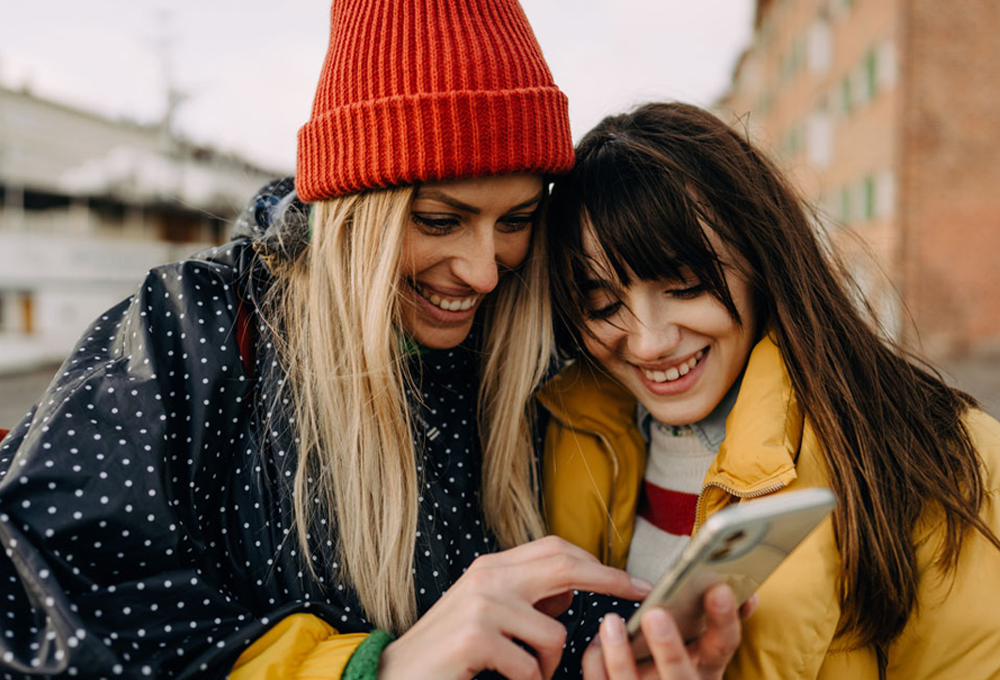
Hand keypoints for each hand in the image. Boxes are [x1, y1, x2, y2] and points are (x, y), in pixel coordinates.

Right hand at [378, 536, 653, 679]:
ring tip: (528, 675)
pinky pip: (530, 667)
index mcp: (492, 568)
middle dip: (609, 581)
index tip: (632, 581)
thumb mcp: (486, 614)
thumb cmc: (447, 653)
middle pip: (564, 565)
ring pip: (554, 632)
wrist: (394, 677)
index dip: (599, 564)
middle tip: (640, 597)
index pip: (556, 549)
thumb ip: (524, 597)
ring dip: (550, 665)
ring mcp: (480, 605)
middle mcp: (487, 577)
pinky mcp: (474, 638)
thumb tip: (570, 591)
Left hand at [581, 584, 745, 679]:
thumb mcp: (703, 645)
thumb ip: (716, 620)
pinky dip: (597, 660)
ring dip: (620, 655)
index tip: (719, 589)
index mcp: (707, 665)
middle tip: (656, 614)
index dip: (724, 619)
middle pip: (679, 674)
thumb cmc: (680, 660)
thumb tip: (742, 590)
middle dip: (668, 647)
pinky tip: (596, 639)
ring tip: (611, 623)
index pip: (723, 644)